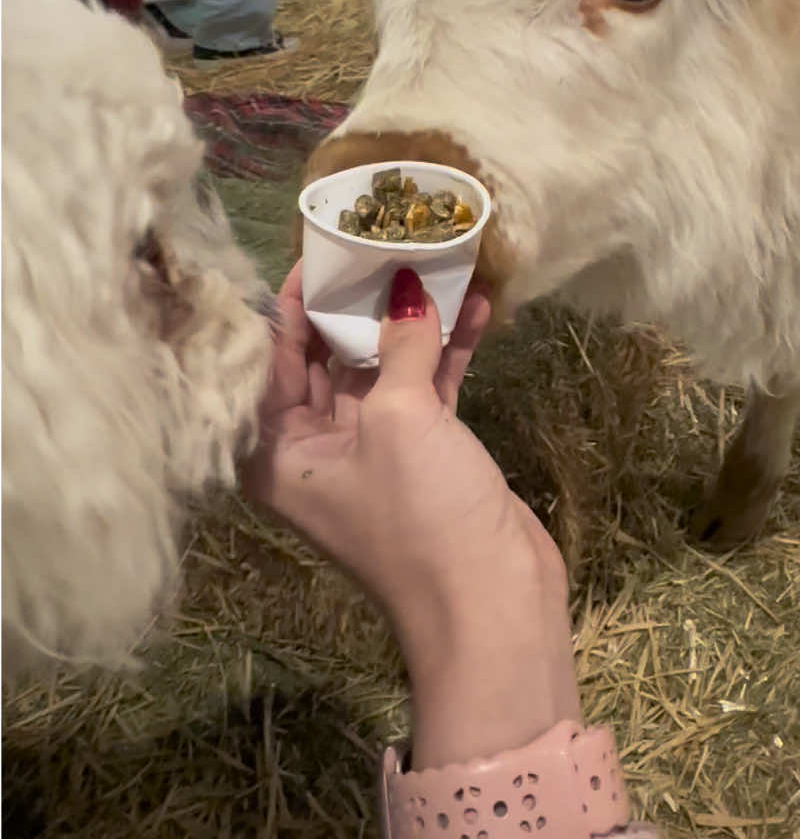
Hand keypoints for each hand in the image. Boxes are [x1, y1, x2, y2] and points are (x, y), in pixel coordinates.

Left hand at [244, 264, 580, 766]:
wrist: (491, 606)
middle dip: (356, 297)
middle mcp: (313, 445)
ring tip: (433, 252)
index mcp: (276, 447)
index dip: (291, 297)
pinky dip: (447, 348)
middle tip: (380, 232)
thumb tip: (406, 282)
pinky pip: (426, 386)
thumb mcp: (399, 418)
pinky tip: (478, 302)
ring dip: (409, 316)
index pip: (269, 355)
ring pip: (382, 365)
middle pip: (325, 354)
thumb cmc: (418, 515)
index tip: (320, 240)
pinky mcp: (426, 452)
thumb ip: (398, 344)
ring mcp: (373, 449)